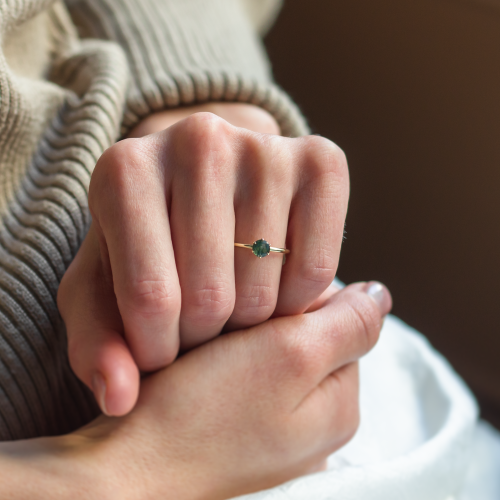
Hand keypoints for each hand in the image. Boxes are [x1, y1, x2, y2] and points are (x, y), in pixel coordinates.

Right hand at [16, 282, 390, 499]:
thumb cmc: (205, 413)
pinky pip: (248, 379)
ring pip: (275, 355)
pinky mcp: (242, 433)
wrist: (130, 471)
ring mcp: (279, 432)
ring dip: (249, 337)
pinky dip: (230, 362)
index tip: (258, 299)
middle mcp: (317, 424)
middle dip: (274, 319)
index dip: (301, 296)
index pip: (341, 322)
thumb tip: (382, 295)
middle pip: (309, 340)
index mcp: (340, 404)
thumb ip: (348, 324)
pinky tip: (202, 367)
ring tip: (210, 346)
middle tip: (229, 323)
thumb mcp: (290, 356)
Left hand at [58, 104, 348, 414]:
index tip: (160, 354)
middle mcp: (197, 139)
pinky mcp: (321, 159)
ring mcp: (264, 146)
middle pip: (211, 296)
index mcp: (126, 170)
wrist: (200, 188)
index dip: (157, 351)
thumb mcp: (102, 293)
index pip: (151, 298)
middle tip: (199, 331)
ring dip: (249, 326)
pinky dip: (297, 303)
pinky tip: (273, 292)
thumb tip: (120, 397)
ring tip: (231, 311)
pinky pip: (318, 270)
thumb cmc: (146, 247)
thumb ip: (98, 344)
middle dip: (204, 339)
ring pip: (266, 288)